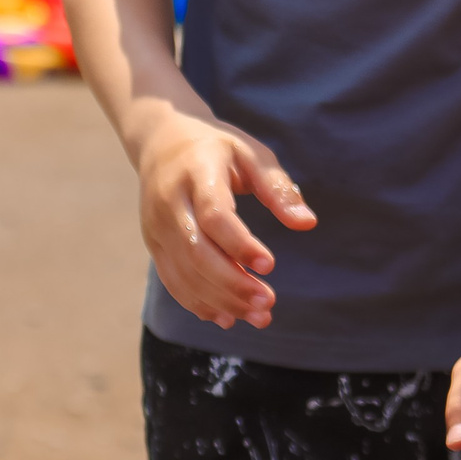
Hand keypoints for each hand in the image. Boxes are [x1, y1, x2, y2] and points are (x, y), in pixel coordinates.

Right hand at [131, 109, 315, 330]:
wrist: (160, 141)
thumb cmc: (216, 148)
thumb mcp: (251, 154)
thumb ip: (278, 188)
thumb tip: (307, 223)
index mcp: (196, 174)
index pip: (214, 216)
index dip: (240, 244)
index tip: (270, 265)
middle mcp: (169, 204)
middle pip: (196, 253)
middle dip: (233, 284)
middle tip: (269, 303)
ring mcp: (156, 227)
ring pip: (184, 274)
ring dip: (220, 300)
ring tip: (257, 317)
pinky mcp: (153, 244)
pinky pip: (173, 281)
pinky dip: (198, 303)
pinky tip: (226, 317)